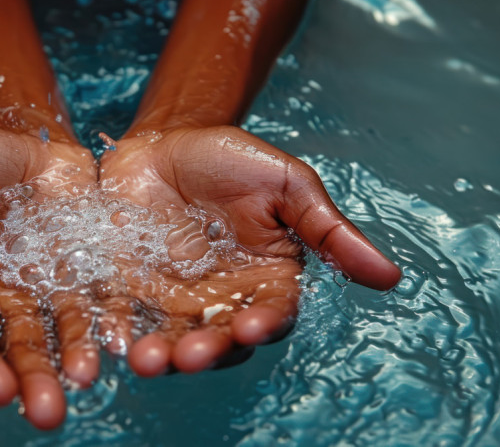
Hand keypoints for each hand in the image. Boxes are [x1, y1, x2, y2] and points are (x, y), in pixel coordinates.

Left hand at [98, 126, 400, 376]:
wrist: (168, 139)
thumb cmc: (232, 159)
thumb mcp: (287, 184)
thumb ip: (327, 230)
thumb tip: (391, 276)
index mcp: (266, 279)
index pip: (271, 312)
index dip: (264, 322)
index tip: (253, 325)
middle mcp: (221, 298)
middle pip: (218, 337)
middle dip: (206, 350)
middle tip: (190, 355)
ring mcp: (173, 297)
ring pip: (170, 336)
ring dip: (161, 353)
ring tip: (147, 359)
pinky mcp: (130, 287)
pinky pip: (124, 315)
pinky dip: (116, 330)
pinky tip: (108, 338)